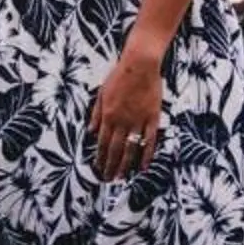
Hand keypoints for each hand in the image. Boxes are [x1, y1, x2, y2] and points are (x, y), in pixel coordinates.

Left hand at [89, 42, 163, 180]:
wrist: (140, 65)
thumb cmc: (119, 76)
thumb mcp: (101, 93)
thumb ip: (96, 114)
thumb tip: (91, 133)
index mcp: (108, 115)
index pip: (102, 142)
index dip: (100, 157)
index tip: (98, 169)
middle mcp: (121, 121)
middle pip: (115, 149)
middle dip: (111, 166)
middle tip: (108, 179)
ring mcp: (138, 121)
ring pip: (131, 148)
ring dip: (126, 165)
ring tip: (122, 177)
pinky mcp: (152, 118)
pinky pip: (149, 140)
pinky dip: (146, 154)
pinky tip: (144, 166)